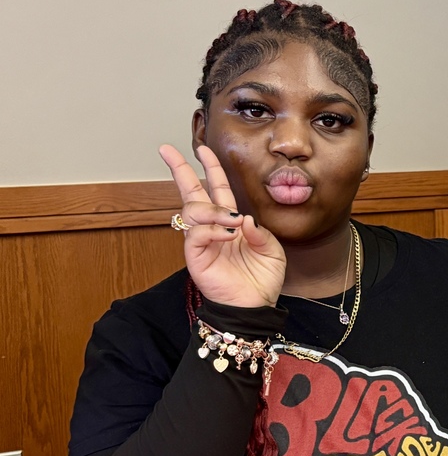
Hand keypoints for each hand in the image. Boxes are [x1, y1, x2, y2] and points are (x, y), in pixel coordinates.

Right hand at [159, 145, 285, 307]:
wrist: (254, 306)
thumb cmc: (261, 279)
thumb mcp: (272, 250)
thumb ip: (261, 231)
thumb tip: (243, 217)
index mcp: (230, 222)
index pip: (217, 189)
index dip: (210, 169)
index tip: (202, 149)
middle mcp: (212, 228)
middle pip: (191, 192)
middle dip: (180, 169)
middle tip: (167, 150)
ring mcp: (201, 241)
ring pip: (193, 209)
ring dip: (213, 209)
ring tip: (231, 221)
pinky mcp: (195, 256)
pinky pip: (196, 233)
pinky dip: (212, 230)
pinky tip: (228, 235)